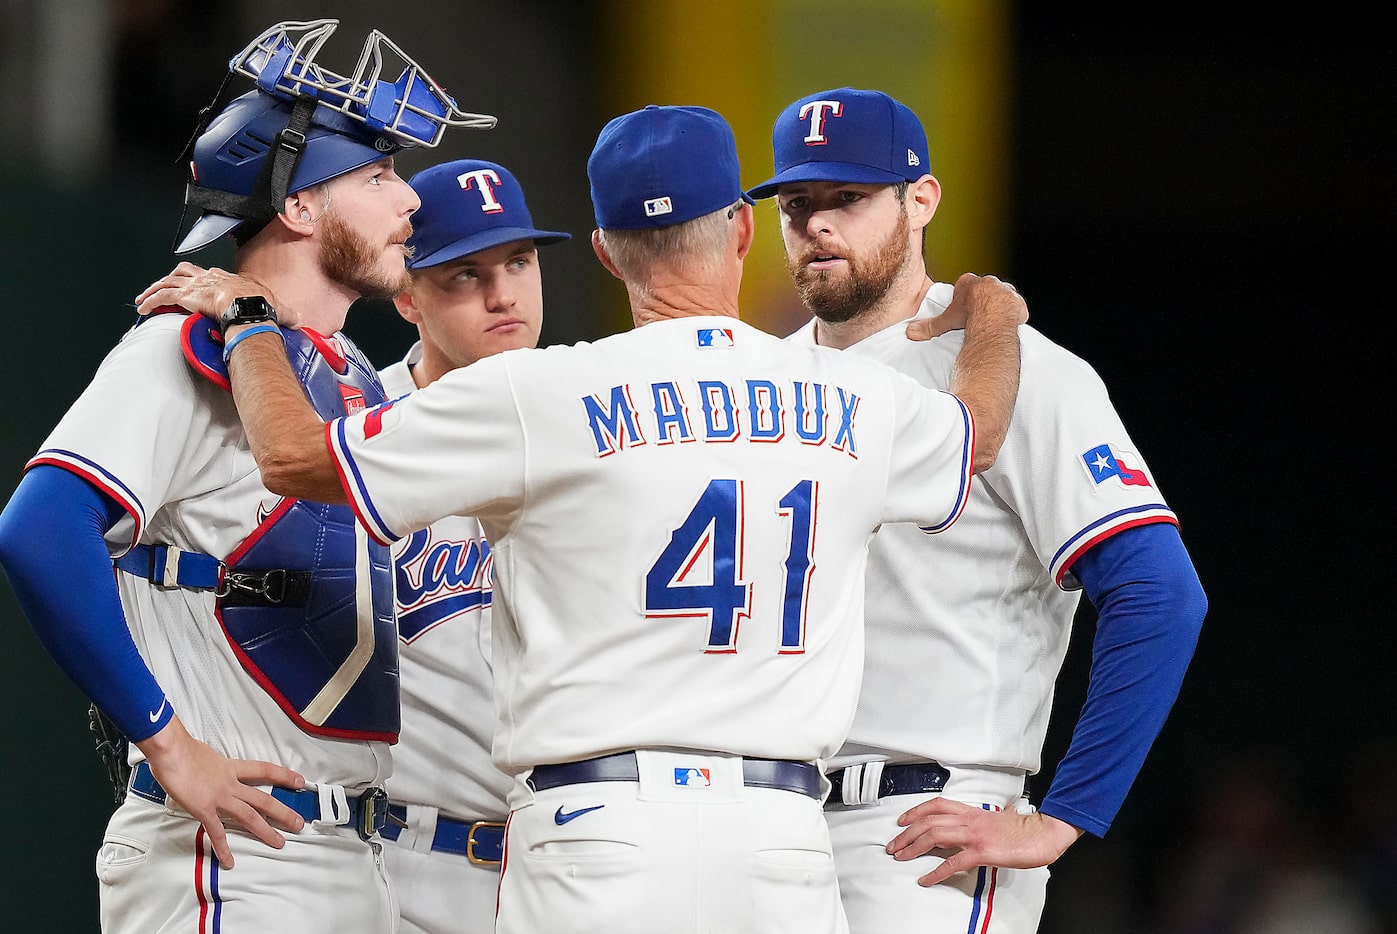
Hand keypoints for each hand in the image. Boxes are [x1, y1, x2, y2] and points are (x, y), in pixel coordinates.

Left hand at [134, 263, 285, 325]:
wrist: (250, 307)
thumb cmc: (263, 307)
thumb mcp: (281, 309)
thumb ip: (288, 314)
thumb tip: (300, 320)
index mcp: (230, 279)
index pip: (211, 275)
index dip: (203, 281)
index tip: (197, 290)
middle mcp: (211, 278)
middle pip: (185, 272)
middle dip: (173, 280)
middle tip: (164, 288)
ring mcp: (197, 285)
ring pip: (169, 282)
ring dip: (154, 290)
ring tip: (143, 300)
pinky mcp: (186, 296)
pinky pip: (162, 296)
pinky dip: (150, 301)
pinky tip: (143, 308)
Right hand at [136, 716, 306, 868]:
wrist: (171, 749)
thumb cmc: (181, 748)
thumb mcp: (204, 753)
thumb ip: (212, 764)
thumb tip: (209, 767)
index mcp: (231, 767)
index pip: (265, 770)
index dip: (284, 776)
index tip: (299, 781)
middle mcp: (230, 783)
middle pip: (264, 799)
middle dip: (283, 812)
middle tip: (299, 823)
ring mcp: (219, 797)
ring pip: (249, 816)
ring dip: (265, 831)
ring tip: (279, 843)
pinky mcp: (204, 809)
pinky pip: (217, 832)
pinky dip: (223, 848)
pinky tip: (229, 861)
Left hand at [887, 796, 1082, 886]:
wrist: (1044, 832)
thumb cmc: (1025, 829)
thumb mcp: (1001, 818)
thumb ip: (989, 818)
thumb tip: (990, 818)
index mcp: (972, 812)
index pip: (936, 805)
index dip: (915, 811)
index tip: (902, 820)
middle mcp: (969, 820)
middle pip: (928, 821)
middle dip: (906, 833)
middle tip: (893, 845)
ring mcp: (974, 835)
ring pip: (934, 836)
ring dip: (913, 847)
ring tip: (901, 857)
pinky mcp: (981, 852)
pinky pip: (952, 862)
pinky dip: (936, 872)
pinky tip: (926, 879)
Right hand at [907, 273, 1027, 341]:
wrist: (993, 316)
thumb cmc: (970, 314)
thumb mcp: (947, 320)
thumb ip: (930, 326)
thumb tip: (911, 332)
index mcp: (969, 282)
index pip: (965, 283)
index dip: (963, 295)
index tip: (962, 306)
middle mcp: (988, 282)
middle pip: (984, 288)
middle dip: (981, 298)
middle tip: (977, 314)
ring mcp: (1004, 289)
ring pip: (1001, 294)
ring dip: (998, 304)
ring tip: (993, 320)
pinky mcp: (1016, 301)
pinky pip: (1015, 306)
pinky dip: (1012, 313)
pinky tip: (1006, 323)